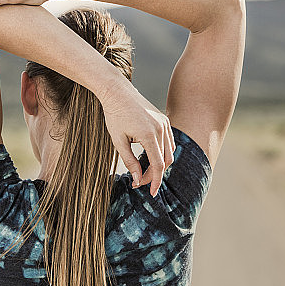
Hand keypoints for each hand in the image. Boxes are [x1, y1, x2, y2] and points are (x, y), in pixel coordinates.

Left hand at [99, 81, 174, 196]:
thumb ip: (130, 162)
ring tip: (143, 169)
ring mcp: (164, 124)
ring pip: (169, 152)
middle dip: (154, 174)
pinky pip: (169, 142)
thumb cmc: (114, 115)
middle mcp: (161, 129)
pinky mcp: (164, 120)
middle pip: (165, 161)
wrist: (117, 92)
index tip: (151, 193)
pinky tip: (150, 156)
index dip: (155, 181)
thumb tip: (137, 179)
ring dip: (159, 164)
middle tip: (140, 181)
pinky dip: (163, 152)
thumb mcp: (118, 141)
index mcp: (149, 135)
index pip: (158, 165)